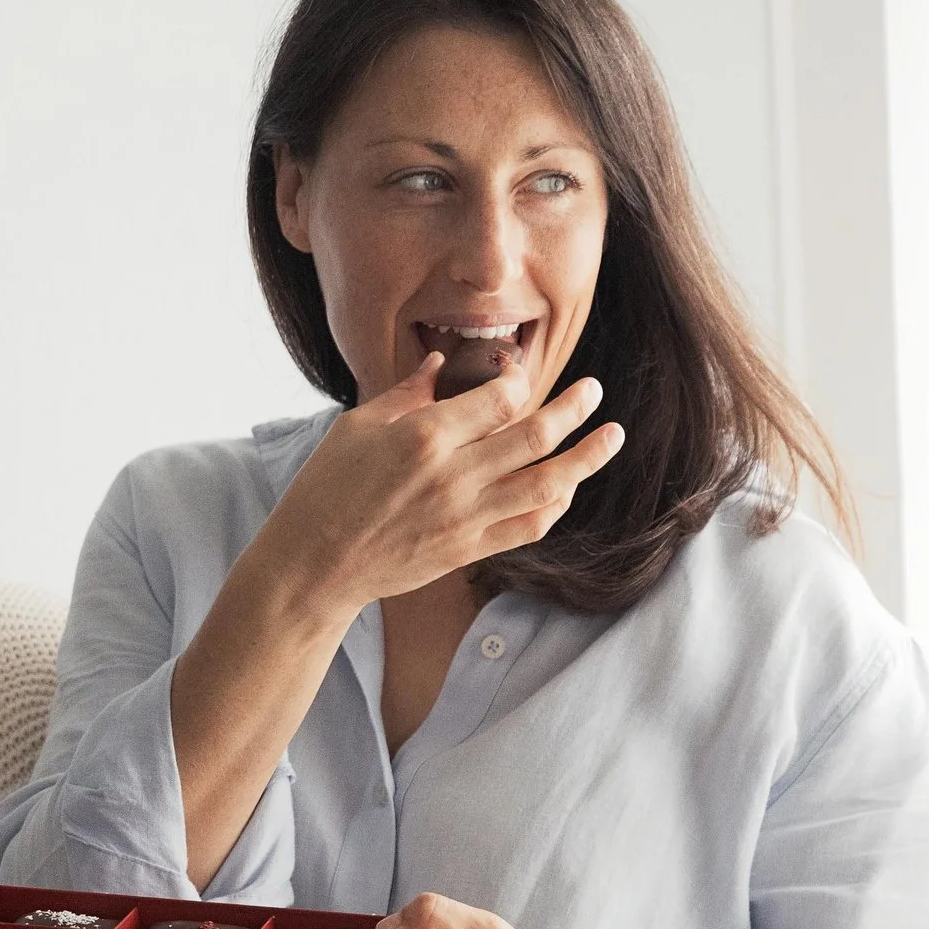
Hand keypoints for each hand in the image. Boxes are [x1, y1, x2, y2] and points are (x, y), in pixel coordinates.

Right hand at [262, 362, 622, 623]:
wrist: (316, 564)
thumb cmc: (326, 489)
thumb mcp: (358, 426)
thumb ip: (407, 393)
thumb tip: (441, 364)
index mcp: (424, 437)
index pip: (499, 399)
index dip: (521, 380)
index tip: (521, 372)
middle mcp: (454, 477)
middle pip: (536, 437)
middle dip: (574, 410)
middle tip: (595, 392)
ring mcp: (465, 518)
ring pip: (546, 485)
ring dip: (586, 459)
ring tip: (612, 438)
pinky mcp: (468, 551)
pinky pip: (529, 527)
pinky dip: (556, 505)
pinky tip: (568, 487)